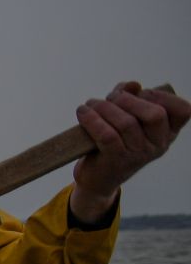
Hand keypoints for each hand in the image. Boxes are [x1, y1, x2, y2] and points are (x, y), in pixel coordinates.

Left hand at [71, 82, 189, 223]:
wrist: (97, 178)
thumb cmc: (114, 142)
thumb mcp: (127, 117)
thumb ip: (131, 96)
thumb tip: (132, 85)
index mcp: (168, 132)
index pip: (183, 111)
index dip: (162, 96)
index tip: (141, 92)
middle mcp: (158, 144)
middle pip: (155, 114)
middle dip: (129, 100)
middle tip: (110, 98)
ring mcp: (139, 154)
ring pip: (126, 123)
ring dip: (105, 107)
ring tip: (91, 104)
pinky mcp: (117, 160)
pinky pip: (107, 135)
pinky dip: (92, 119)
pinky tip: (83, 112)